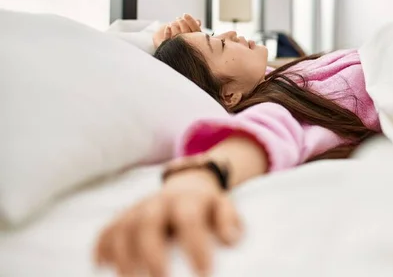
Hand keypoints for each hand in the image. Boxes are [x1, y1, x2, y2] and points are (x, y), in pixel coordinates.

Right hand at [95, 170, 242, 276]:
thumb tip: (230, 239)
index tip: (204, 273)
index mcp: (187, 200)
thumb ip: (229, 220)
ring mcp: (136, 210)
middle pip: (148, 223)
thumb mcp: (224, 207)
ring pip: (122, 229)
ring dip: (123, 258)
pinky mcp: (121, 218)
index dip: (194, 245)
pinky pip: (106, 231)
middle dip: (152, 254)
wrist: (189, 184)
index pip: (189, 220)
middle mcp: (157, 203)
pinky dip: (102, 249)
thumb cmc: (208, 208)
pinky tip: (102, 267)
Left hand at [153, 13, 201, 47]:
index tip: (185, 14)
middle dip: (182, 22)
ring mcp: (177, 47)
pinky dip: (167, 32)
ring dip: (175, 26)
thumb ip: (193, 25)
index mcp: (195, 40)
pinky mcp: (167, 48)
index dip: (191, 21)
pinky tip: (168, 27)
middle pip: (187, 33)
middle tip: (178, 18)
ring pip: (179, 36)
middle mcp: (187, 44)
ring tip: (172, 23)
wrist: (162, 38)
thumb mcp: (185, 27)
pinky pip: (168, 40)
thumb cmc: (175, 32)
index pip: (196, 30)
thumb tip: (198, 22)